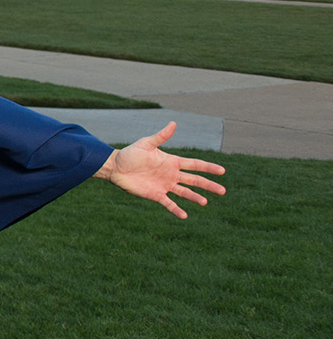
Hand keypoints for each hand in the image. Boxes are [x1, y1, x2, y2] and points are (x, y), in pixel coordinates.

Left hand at [95, 122, 225, 218]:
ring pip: (184, 193)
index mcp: (172, 162)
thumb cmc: (130, 154)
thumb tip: (173, 123)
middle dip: (208, 185)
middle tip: (223, 191)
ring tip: (205, 202)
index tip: (222, 171)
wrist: (115, 167)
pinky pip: (168, 204)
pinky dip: (176, 209)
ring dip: (195, 197)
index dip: (208, 168)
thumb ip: (161, 136)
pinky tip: (184, 215)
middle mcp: (171, 175)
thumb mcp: (147, 143)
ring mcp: (164, 185)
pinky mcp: (155, 195)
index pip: (194, 165)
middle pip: (194, 180)